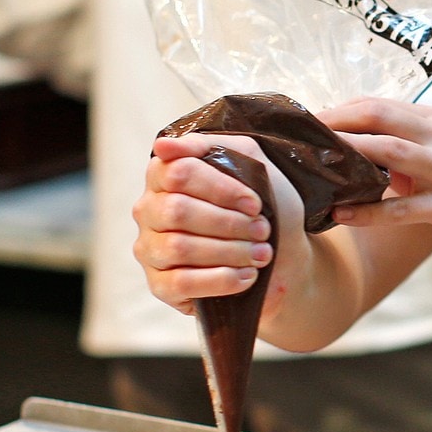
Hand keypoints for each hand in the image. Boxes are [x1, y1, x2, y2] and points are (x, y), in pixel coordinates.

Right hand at [131, 134, 304, 315]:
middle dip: (228, 223)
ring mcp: (150, 249)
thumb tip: (163, 146)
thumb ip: (207, 146)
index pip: (179, 172)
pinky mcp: (160, 285)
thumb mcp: (246, 162)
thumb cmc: (259, 207)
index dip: (221, 189)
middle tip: (262, 231)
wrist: (282, 256)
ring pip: (179, 247)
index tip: (255, 203)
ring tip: (261, 254)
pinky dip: (220, 279)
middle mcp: (149, 210)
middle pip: (177, 210)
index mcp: (163, 175)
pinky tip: (247, 276)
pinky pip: (180, 283)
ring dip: (229, 251)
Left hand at [321, 98, 431, 279]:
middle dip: (335, 122)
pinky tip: (341, 215)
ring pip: (389, 151)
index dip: (340, 109)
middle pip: (380, 116)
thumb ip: (408, 154)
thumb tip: (358, 152)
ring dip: (347, 156)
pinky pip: (400, 208)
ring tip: (312, 167)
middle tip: (299, 136)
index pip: (380, 105)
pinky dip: (367, 212)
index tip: (307, 121)